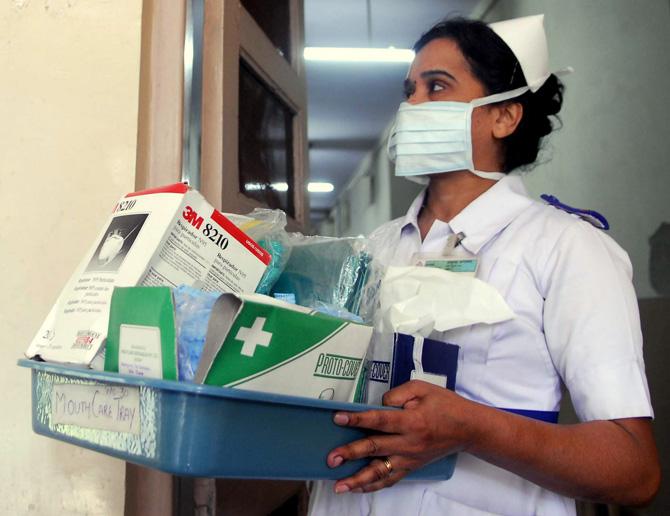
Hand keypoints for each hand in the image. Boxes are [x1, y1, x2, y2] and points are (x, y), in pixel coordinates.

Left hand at [327, 380, 478, 493]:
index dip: (358, 419)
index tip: (338, 417)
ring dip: (358, 479)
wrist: (468, 428)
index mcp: (411, 420)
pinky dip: (373, 485)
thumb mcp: (422, 389)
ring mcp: (410, 458)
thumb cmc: (445, 404)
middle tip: (331, 457)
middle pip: (375, 448)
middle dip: (351, 453)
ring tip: (339, 485)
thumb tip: (378, 405)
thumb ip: (397, 395)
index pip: (379, 420)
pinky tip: (357, 488)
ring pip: (380, 471)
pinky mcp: (412, 467)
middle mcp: (409, 443)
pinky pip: (390, 479)